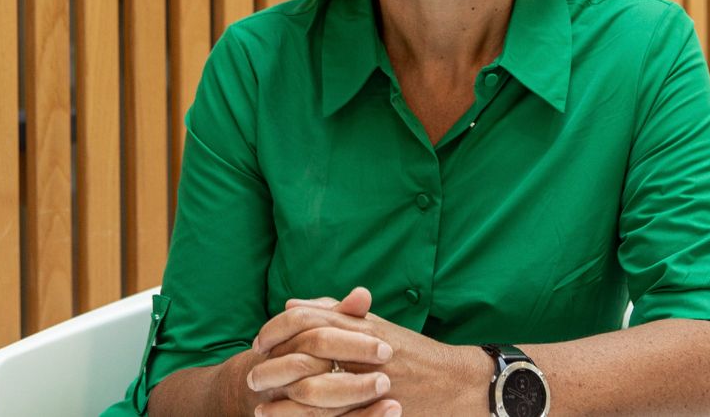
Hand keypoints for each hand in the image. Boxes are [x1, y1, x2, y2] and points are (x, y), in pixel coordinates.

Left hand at [253, 289, 485, 415]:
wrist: (458, 384)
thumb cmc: (413, 354)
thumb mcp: (376, 327)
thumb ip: (335, 313)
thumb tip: (291, 305)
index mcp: (362, 326)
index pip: (308, 320)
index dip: (277, 330)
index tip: (259, 343)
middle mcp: (364, 351)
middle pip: (306, 353)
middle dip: (274, 367)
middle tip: (251, 376)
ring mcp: (371, 382)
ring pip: (314, 390)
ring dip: (283, 400)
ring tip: (259, 406)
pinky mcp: (376, 409)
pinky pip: (335, 416)